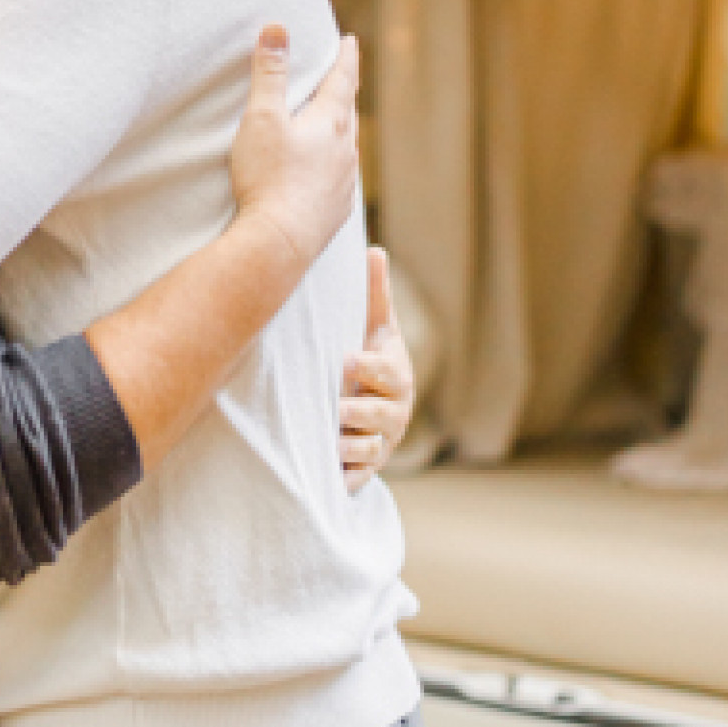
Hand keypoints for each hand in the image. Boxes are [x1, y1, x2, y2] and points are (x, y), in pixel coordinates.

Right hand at [228, 24, 359, 277]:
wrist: (279, 243)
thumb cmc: (268, 178)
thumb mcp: (262, 117)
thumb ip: (270, 73)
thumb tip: (277, 29)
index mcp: (331, 123)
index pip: (343, 80)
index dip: (346, 58)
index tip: (350, 42)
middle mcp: (346, 152)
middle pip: (348, 113)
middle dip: (343, 92)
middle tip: (341, 78)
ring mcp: (344, 184)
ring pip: (346, 148)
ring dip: (339, 132)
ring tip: (331, 125)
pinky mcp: (335, 212)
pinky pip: (338, 180)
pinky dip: (332, 166)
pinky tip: (323, 174)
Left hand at [340, 249, 413, 492]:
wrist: (371, 405)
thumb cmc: (368, 357)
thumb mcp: (374, 327)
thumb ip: (374, 295)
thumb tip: (374, 249)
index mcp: (396, 376)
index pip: (388, 373)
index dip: (369, 369)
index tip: (346, 361)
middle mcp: (394, 412)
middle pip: (383, 416)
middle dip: (360, 413)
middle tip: (338, 410)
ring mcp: (381, 442)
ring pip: (371, 449)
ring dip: (352, 448)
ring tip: (331, 444)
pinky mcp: (366, 467)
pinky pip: (360, 476)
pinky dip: (347, 477)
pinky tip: (331, 477)